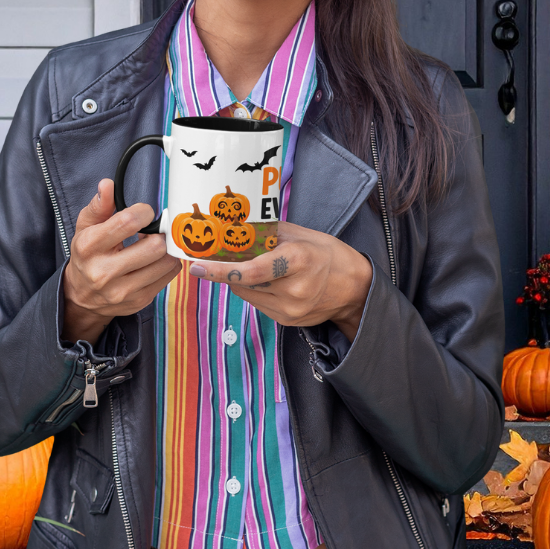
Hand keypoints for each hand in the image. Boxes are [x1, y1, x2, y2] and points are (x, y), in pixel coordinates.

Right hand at [62, 179, 181, 344]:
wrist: (81, 297)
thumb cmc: (87, 256)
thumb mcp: (85, 228)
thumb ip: (99, 205)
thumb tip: (108, 185)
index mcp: (89, 247)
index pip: (128, 222)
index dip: (144, 212)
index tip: (144, 213)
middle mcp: (104, 272)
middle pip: (154, 246)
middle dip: (158, 233)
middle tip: (153, 231)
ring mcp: (124, 290)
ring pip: (166, 262)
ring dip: (166, 249)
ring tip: (153, 245)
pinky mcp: (140, 300)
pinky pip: (170, 275)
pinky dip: (168, 263)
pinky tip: (155, 259)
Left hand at [188, 222, 372, 340]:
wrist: (354, 288)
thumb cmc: (326, 253)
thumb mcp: (299, 234)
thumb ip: (265, 233)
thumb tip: (231, 227)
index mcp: (298, 261)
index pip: (250, 271)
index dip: (220, 270)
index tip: (195, 266)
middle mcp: (293, 290)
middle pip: (243, 283)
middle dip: (226, 270)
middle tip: (213, 255)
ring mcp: (290, 310)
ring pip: (247, 294)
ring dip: (240, 280)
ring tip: (249, 265)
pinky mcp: (286, 321)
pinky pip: (257, 304)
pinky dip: (253, 290)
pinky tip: (265, 280)